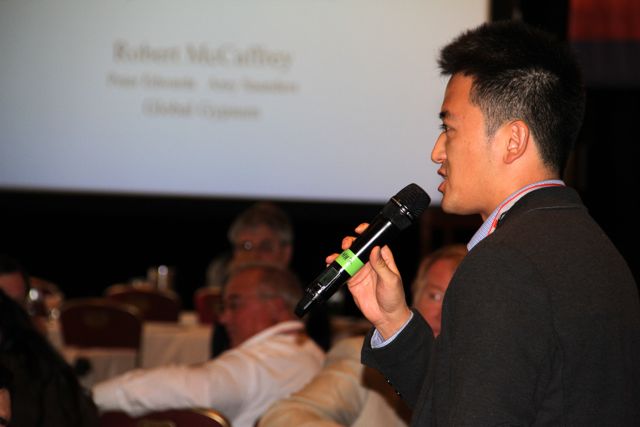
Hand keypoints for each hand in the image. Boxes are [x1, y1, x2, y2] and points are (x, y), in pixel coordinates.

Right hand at [326, 223, 411, 338]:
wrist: (386, 317)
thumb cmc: (394, 298)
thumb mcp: (391, 280)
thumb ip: (381, 265)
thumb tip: (375, 249)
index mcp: (383, 259)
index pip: (375, 242)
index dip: (367, 233)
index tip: (359, 229)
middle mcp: (371, 263)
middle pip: (359, 247)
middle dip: (350, 243)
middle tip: (346, 245)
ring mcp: (361, 272)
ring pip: (349, 258)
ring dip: (340, 255)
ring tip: (335, 256)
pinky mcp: (353, 282)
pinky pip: (343, 272)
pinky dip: (336, 268)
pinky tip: (331, 265)